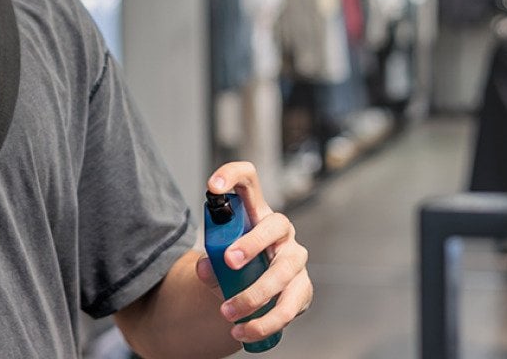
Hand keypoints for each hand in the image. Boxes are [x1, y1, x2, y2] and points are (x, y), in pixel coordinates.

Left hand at [195, 161, 312, 343]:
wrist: (251, 293)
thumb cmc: (234, 266)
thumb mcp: (216, 261)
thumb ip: (209, 263)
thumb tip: (204, 268)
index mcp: (255, 212)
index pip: (249, 180)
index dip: (232, 175)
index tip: (211, 187)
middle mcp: (280, 231)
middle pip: (275, 225)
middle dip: (252, 243)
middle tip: (228, 262)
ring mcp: (294, 258)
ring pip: (284, 271)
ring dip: (255, 294)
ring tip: (227, 313)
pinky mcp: (302, 288)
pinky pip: (289, 306)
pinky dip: (265, 322)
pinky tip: (244, 331)